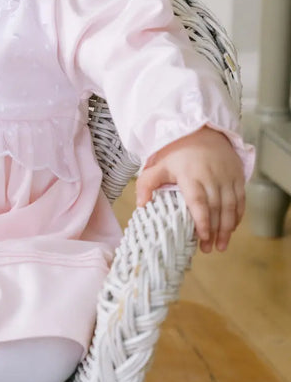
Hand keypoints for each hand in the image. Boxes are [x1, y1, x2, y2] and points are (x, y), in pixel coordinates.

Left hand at [136, 126, 244, 252]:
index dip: (202, 220)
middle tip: (208, 249)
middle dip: (214, 231)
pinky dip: (237, 216)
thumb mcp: (158, 165)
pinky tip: (231, 229)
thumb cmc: (177, 152)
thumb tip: (141, 206)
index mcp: (191, 175)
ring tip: (221, 246)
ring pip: (230, 206)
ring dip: (227, 228)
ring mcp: (226, 176)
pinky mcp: (237, 176)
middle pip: (216, 208)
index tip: (202, 237)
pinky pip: (240, 199)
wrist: (202, 131)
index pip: (198, 201)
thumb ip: (147, 184)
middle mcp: (211, 176)